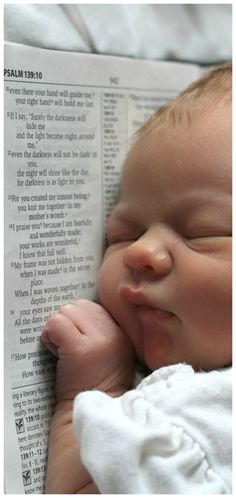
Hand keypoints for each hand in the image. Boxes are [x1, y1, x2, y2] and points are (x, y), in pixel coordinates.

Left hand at [42, 300, 134, 492]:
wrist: (93, 416)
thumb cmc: (95, 389)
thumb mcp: (110, 355)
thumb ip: (100, 332)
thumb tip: (74, 313)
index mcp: (121, 333)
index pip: (92, 307)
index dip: (79, 322)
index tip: (77, 343)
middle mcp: (113, 332)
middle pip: (78, 306)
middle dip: (68, 323)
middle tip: (68, 348)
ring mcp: (97, 340)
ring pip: (65, 313)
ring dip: (57, 330)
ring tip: (63, 352)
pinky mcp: (79, 349)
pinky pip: (56, 324)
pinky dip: (50, 336)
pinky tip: (57, 353)